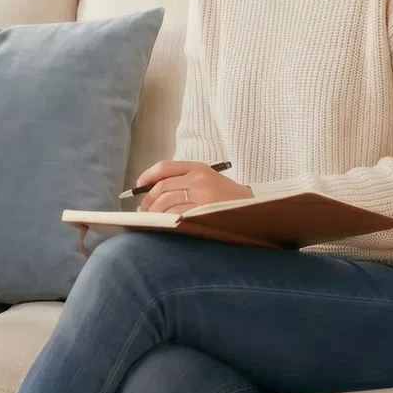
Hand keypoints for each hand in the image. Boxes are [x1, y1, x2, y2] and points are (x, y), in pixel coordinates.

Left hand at [135, 161, 250, 213]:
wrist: (254, 210)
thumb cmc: (228, 198)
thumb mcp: (208, 180)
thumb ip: (184, 181)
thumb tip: (151, 193)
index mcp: (199, 168)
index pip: (164, 167)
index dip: (147, 177)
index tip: (138, 186)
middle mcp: (199, 178)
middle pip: (162, 187)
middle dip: (148, 201)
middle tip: (142, 210)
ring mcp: (202, 195)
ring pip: (166, 203)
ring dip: (153, 213)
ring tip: (150, 219)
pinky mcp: (204, 212)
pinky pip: (177, 216)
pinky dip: (165, 220)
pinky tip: (163, 225)